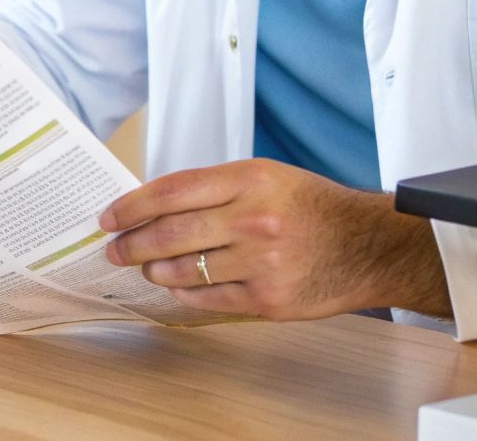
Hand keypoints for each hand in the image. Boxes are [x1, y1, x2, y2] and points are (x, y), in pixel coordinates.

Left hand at [99, 158, 450, 319]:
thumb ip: (215, 189)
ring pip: (184, 270)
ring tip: (146, 268)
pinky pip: (208, 299)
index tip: (109, 218)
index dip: (131, 206)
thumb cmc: (312, 207)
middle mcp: (252, 219)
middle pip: (169, 234)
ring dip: (155, 271)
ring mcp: (260, 262)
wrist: (367, 246)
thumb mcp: (266, 177)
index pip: (171, 191)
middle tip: (114, 250)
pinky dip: (184, 294)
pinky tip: (176, 288)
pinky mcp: (267, 299)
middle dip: (132, 244)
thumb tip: (155, 205)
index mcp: (249, 180)